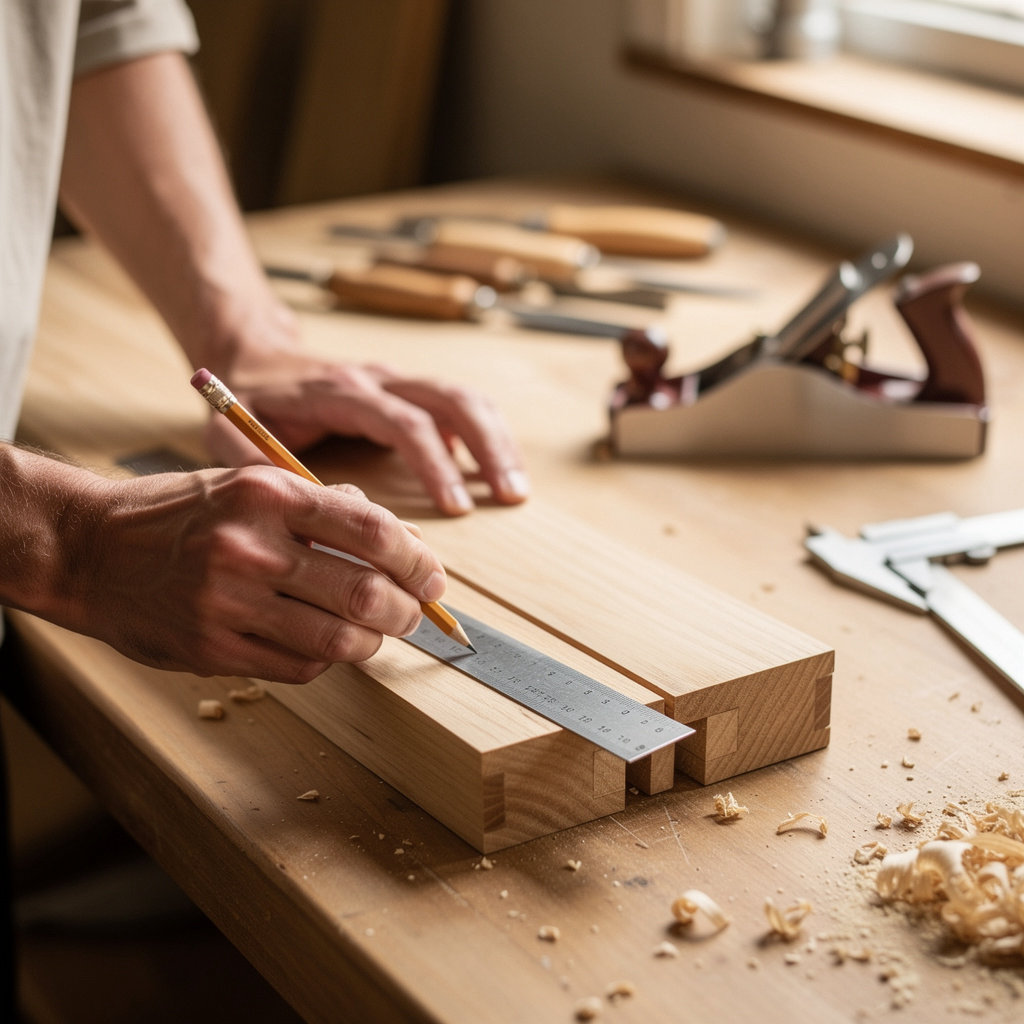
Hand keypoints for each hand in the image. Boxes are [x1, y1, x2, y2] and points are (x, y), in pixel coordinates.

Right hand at [57, 465, 447, 683]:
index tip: (433, 578)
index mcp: (268, 495)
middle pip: (364, 592)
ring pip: (339, 639)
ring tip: (379, 633)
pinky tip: (328, 645)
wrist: (91, 549)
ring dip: (374, 642)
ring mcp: (228, 604)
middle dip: (408, 610)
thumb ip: (323, 506)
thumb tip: (398, 539)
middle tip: (416, 613)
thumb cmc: (183, 512)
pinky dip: (328, 659)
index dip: (418, 561)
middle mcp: (249, 548)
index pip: (372, 531)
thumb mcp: (251, 483)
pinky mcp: (212, 650)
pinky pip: (299, 666)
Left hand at [206, 346, 529, 516]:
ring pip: (465, 397)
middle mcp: (379, 379)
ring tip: (516, 490)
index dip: (434, 462)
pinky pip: (459, 404)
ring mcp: (398, 381)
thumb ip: (252, 465)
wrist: (257, 355)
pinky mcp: (408, 391)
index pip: (403, 421)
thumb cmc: (250, 399)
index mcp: (342, 391)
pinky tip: (497, 472)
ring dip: (497, 441)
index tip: (455, 507)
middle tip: (509, 495)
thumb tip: (292, 512)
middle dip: (488, 446)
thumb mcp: (230, 430)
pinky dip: (486, 434)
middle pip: (451, 398)